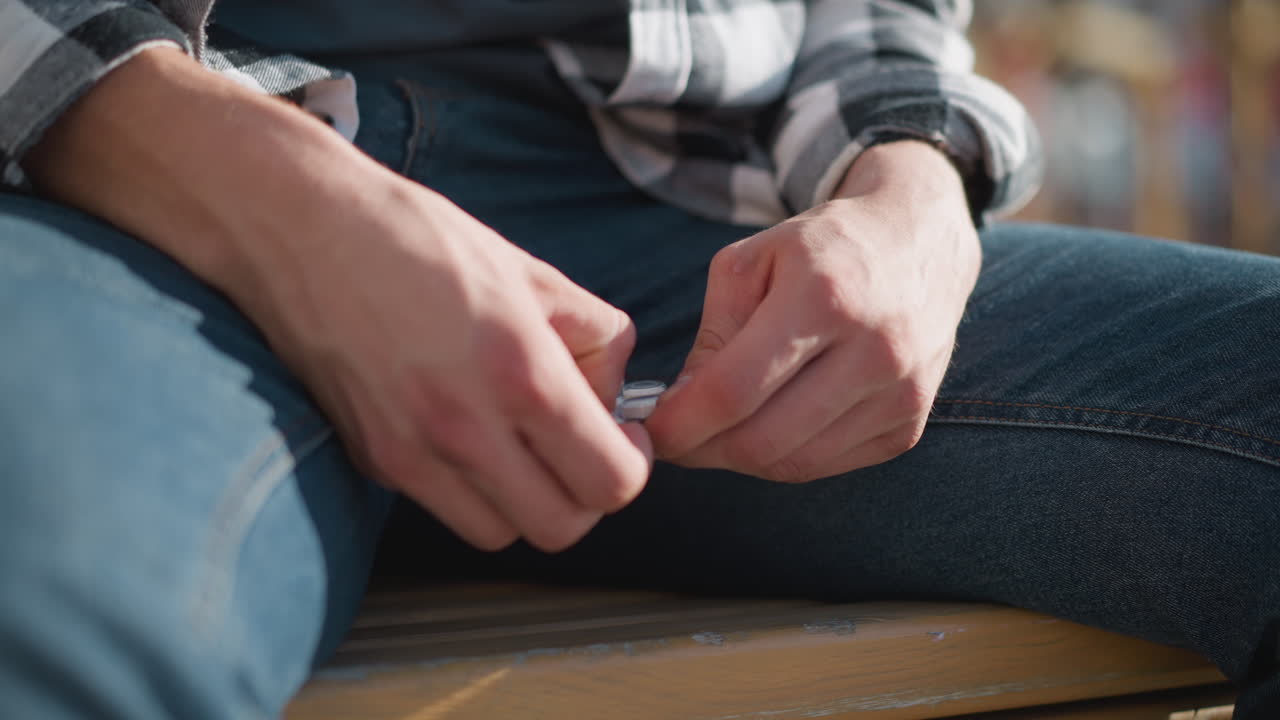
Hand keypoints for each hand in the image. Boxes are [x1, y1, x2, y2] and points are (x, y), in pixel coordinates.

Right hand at [245, 185, 652, 551]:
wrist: (301, 228)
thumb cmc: (418, 239)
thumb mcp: (532, 273)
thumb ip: (595, 338)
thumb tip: (614, 394)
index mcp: (521, 374)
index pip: (611, 482)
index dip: (630, 466)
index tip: (621, 438)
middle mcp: (466, 428)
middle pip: (561, 529)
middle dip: (584, 496)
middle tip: (579, 449)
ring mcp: (411, 453)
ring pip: (500, 534)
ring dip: (524, 501)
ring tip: (520, 443)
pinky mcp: (373, 460)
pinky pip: (444, 506)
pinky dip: (470, 487)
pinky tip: (467, 430)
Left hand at [646, 142, 979, 481]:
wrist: (918, 242)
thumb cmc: (820, 250)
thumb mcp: (751, 262)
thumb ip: (712, 337)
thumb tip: (680, 410)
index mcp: (824, 296)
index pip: (734, 390)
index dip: (680, 423)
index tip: (649, 430)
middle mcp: (875, 350)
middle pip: (763, 440)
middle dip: (703, 449)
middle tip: (676, 439)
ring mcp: (900, 394)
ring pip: (793, 464)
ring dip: (740, 458)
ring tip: (718, 429)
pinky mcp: (908, 425)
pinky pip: (826, 465)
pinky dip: (784, 457)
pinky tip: (769, 425)